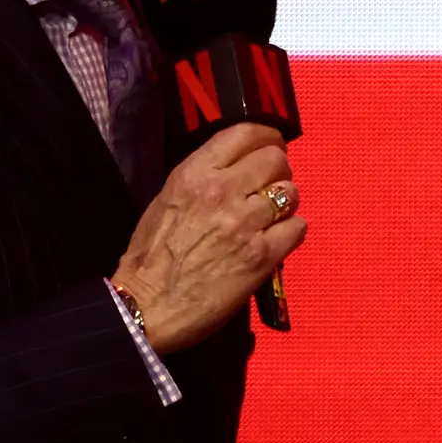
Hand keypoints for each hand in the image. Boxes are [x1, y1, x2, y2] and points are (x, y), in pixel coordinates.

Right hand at [112, 124, 306, 352]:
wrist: (143, 309)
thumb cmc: (149, 258)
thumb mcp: (167, 201)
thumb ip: (205, 179)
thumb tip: (240, 168)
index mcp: (194, 174)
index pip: (246, 133)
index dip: (267, 138)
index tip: (270, 148)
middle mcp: (223, 191)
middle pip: (276, 160)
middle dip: (277, 173)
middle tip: (267, 190)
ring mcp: (246, 223)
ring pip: (291, 193)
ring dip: (284, 205)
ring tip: (268, 219)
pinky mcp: (263, 255)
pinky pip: (298, 227)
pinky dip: (290, 232)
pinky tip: (274, 242)